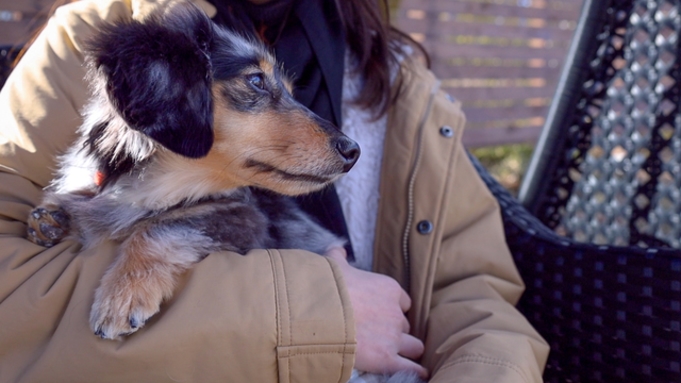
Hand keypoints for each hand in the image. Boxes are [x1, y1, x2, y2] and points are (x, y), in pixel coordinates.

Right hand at [326, 247, 427, 378]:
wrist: (319, 313)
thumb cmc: (327, 288)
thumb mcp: (333, 265)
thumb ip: (339, 257)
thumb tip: (338, 249)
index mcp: (389, 289)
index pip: (402, 302)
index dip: (394, 309)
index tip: (383, 314)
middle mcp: (395, 313)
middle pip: (405, 325)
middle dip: (397, 331)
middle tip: (383, 335)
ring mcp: (393, 337)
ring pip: (414, 346)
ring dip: (408, 350)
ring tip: (401, 355)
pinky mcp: (387, 359)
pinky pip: (412, 368)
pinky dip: (416, 371)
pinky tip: (420, 374)